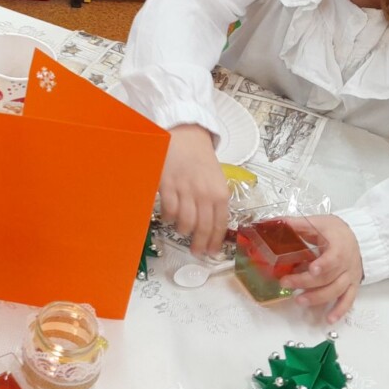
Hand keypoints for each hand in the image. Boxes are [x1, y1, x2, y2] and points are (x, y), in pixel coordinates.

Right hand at [157, 124, 229, 255]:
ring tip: (182, 230)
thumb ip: (215, 200)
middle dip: (199, 244)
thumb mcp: (216, 179)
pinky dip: (168, 217)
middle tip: (196, 252)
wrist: (186, 135)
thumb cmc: (201, 159)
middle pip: (203, 227)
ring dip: (183, 230)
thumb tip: (212, 226)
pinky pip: (169, 209)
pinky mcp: (168, 184)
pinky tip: (169, 217)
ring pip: (185, 222)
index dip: (214, 242)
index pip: (219, 224)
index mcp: (220, 193)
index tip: (211, 252)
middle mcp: (205, 193)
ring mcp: (186, 189)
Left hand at [278, 215, 362, 323]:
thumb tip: (271, 223)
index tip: (311, 269)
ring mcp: (351, 276)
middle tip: (286, 283)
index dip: (324, 264)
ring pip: (337, 290)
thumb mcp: (317, 222)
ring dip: (318, 298)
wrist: (354, 236)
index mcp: (339, 245)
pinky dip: (340, 310)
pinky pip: (348, 300)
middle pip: (329, 277)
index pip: (334, 257)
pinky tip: (329, 319)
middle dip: (307, 282)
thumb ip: (296, 224)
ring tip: (299, 300)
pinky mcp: (352, 285)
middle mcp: (348, 263)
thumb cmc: (333, 230)